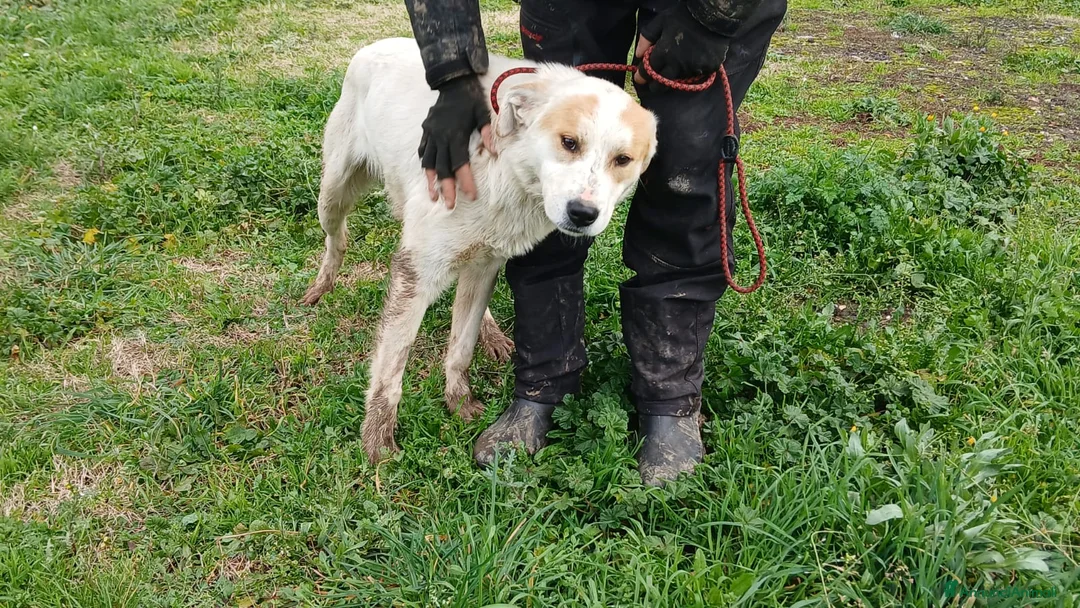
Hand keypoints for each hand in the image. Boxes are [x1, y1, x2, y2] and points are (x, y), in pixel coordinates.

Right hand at [418, 75, 494, 209]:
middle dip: (446, 188)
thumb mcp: (483, 113)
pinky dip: (425, 164)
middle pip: (442, 168)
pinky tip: (427, 175)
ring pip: (429, 162)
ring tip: (433, 197)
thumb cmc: (471, 99)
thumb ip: (488, 133)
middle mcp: (440, 136)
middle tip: (449, 205)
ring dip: (431, 181)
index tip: (471, 195)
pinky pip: (423, 151)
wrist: (452, 81)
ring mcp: (431, 133)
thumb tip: (495, 151)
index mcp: (455, 134)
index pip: (460, 163)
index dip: (465, 180)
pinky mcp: (426, 130)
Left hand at [634, 2, 730, 91]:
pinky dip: (691, 71)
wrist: (712, 15)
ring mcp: (693, 68)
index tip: (639, 79)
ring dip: (674, 77)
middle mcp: (678, 65)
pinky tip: (691, 63)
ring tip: (674, 69)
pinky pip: (696, 75)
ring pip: (679, 81)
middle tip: (654, 83)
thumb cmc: (684, 16)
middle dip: (655, 85)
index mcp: (664, 53)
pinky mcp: (707, 69)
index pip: (648, 72)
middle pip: (662, 84)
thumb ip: (647, 38)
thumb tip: (638, 55)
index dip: (642, 77)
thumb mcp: (661, 22)